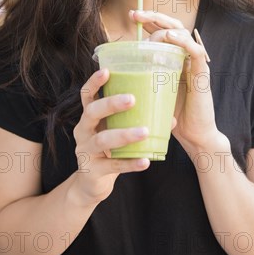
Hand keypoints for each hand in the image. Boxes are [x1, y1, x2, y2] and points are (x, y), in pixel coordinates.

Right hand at [73, 69, 150, 206]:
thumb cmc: (108, 150)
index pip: (87, 95)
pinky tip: (145, 161)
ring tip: (145, 131)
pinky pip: (112, 166)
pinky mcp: (92, 171)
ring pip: (103, 140)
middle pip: (92, 112)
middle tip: (132, 99)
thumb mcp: (114, 131)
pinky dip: (130, 163)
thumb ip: (134, 121)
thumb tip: (170, 115)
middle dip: (111, 104)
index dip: (94, 82)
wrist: (92, 184)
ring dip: (124, 134)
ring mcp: (85, 151)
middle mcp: (83, 131)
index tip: (107, 70)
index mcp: (88, 117)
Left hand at [129, 10, 217, 149]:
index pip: (163, 31)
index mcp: (174, 58)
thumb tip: (115, 68)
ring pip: (185, 34)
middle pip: (174, 27)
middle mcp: (186, 57)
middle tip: (136, 15)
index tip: (131, 16)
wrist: (193, 136)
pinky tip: (170, 38)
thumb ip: (142, 77)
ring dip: (167, 28)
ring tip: (152, 28)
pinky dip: (184, 42)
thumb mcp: (152, 91)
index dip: (149, 20)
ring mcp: (195, 64)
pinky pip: (196, 52)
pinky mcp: (202, 75)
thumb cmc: (171, 115)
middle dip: (154, 17)